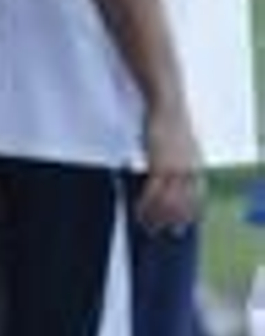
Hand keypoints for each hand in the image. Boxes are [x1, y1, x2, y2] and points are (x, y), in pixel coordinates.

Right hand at [139, 96, 204, 232]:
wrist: (167, 104)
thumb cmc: (168, 120)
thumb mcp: (179, 144)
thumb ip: (178, 159)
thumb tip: (168, 172)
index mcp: (197, 167)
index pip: (197, 198)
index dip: (189, 214)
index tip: (181, 225)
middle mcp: (190, 172)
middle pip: (183, 206)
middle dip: (171, 222)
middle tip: (160, 232)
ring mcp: (177, 171)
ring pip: (168, 204)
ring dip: (155, 218)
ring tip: (145, 225)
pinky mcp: (161, 166)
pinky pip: (154, 194)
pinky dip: (146, 206)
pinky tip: (138, 211)